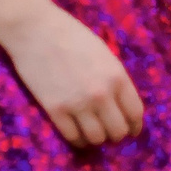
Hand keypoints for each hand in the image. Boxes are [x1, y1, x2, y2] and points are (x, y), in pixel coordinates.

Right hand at [0, 0, 144, 146]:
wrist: (36, 30)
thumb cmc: (72, 36)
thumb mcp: (104, 54)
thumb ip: (115, 79)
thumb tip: (121, 104)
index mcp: (117, 77)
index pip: (135, 113)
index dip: (135, 126)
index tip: (131, 130)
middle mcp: (101, 94)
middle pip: (118, 131)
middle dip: (116, 135)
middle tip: (109, 133)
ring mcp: (78, 104)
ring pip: (96, 138)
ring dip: (96, 139)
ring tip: (92, 133)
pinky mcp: (55, 110)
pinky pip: (72, 137)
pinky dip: (77, 140)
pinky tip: (76, 135)